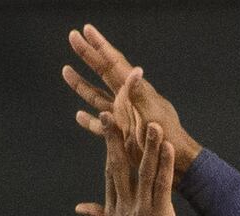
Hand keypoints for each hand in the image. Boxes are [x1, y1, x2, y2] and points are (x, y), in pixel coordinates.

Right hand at [64, 24, 199, 174]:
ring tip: (65, 70)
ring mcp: (122, 116)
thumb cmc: (168, 137)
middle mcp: (126, 100)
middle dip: (87, 54)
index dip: (99, 45)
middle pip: (102, 72)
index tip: (86, 30)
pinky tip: (79, 115)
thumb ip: (139, 93)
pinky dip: (89, 120)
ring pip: (95, 96)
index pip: (113, 63)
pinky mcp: (120, 134)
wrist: (174, 162)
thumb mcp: (153, 113)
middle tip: (72, 36)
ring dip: (81, 84)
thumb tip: (136, 69)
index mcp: (135, 91)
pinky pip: (100, 125)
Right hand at [78, 88, 182, 215]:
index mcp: (113, 210)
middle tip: (114, 111)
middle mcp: (124, 206)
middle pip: (118, 165)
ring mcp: (141, 210)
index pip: (109, 172)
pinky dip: (164, 165)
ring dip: (147, 145)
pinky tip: (167, 147)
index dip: (109, 148)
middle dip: (117, 138)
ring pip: (143, 171)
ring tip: (151, 123)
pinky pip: (162, 185)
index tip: (106, 126)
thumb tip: (80, 207)